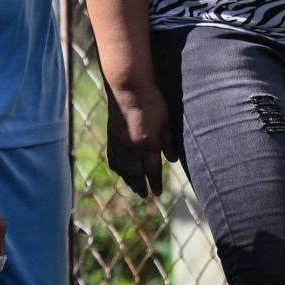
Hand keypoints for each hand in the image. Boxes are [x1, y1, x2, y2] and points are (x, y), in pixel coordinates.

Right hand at [105, 77, 174, 197]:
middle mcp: (133, 148)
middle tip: (144, 195)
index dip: (155, 183)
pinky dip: (117, 168)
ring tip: (134, 187)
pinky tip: (120, 171)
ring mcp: (120, 143)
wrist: (128, 88)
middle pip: (135, 174)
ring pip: (123, 169)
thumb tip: (172, 159)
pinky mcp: (112, 137)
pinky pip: (113, 158)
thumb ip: (169, 142)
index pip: (152, 171)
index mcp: (148, 145)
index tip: (157, 193)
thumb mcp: (167, 122)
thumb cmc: (152, 102)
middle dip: (141, 187)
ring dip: (128, 181)